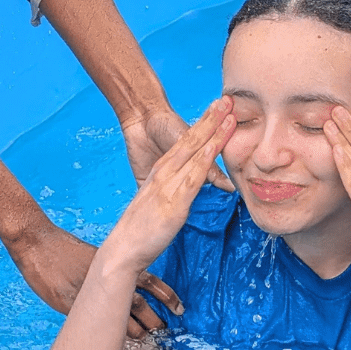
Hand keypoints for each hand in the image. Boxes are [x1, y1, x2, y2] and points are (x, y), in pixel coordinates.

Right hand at [6, 212, 182, 337]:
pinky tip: (115, 344)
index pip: (151, 281)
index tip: (181, 309)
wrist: (39, 246)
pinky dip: (107, 334)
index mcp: (116, 264)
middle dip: (154, 319)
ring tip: (146, 339)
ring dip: (135, 330)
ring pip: (120, 316)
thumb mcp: (97, 255)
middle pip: (138, 303)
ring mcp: (90, 294)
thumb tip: (128, 283)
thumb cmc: (67, 249)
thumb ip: (113, 268)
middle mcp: (107, 279)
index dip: (167, 296)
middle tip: (165, 331)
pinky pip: (95, 324)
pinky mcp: (71, 305)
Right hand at [102, 97, 236, 274]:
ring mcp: (169, 184)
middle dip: (210, 119)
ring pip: (196, 152)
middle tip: (226, 100)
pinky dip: (207, 158)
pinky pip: (194, 174)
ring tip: (229, 113)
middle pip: (192, 140)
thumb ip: (172, 196)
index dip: (202, 125)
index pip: (186, 143)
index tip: (216, 109)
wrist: (121, 249)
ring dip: (214, 132)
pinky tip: (217, 145)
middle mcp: (165, 173)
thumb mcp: (158, 207)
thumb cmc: (139, 233)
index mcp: (161, 173)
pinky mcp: (174, 200)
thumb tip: (184, 197)